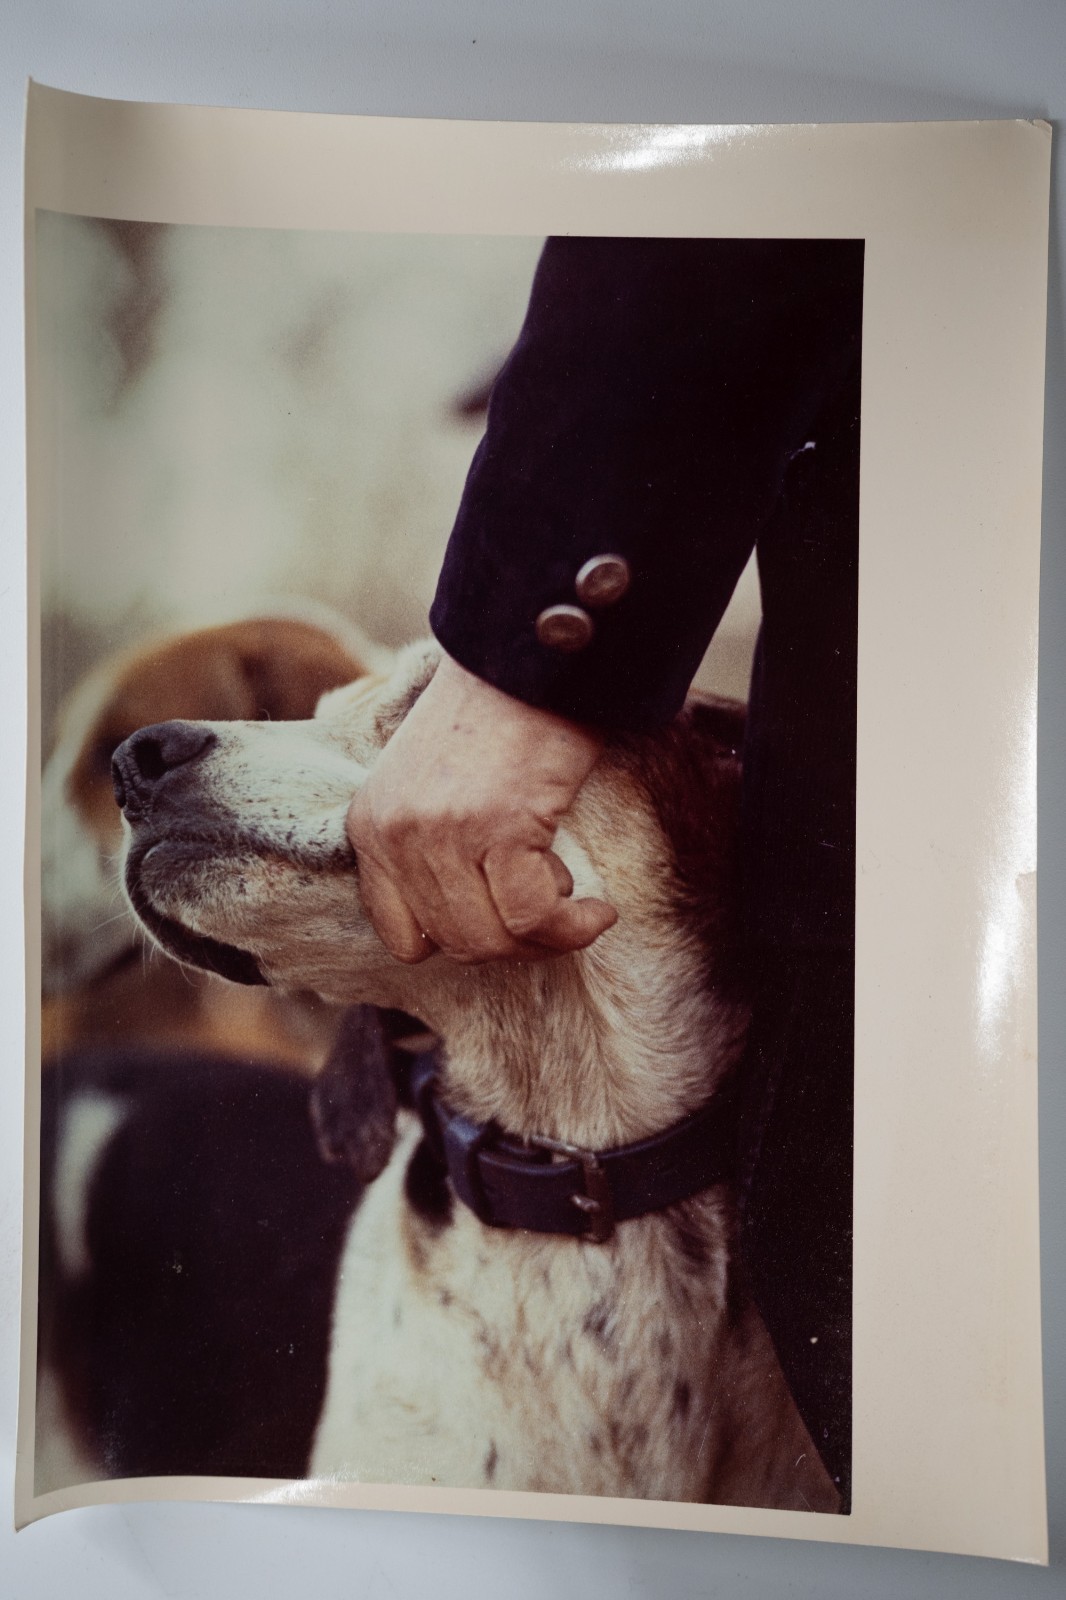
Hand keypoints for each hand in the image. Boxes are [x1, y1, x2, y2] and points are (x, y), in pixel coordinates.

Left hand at [345, 653, 616, 962]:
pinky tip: (599, 908)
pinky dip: (574, 925)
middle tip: (553, 905)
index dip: (462, 938)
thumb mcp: (432, 779)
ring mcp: (441, 833)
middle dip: (513, 941)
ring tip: (576, 901)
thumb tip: (479, 916)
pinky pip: (534, 917)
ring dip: (548, 936)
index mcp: (369, 824)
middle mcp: (394, 833)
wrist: (532, 651)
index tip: (503, 919)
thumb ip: (431, 844)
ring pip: (493, 940)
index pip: (402, 936)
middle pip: (455, 943)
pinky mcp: (496, 828)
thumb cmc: (497, 713)